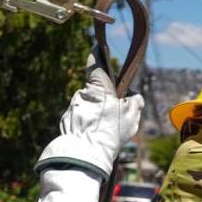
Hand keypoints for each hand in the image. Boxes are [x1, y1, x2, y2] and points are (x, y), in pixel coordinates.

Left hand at [34, 46, 144, 178]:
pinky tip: (93, 136)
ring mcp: (72, 108)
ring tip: (104, 130)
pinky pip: (79, 119)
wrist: (86, 154)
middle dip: (102, 98)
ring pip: (86, 106)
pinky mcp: (66, 122)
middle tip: (113, 114)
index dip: (97, 54)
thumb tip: (134, 97)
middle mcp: (82, 94)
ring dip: (94, 114)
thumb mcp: (131, 116)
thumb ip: (134, 102)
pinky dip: (86, 125)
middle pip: (94, 91)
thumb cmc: (110, 132)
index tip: (98, 47)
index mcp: (98, 87)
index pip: (95, 64)